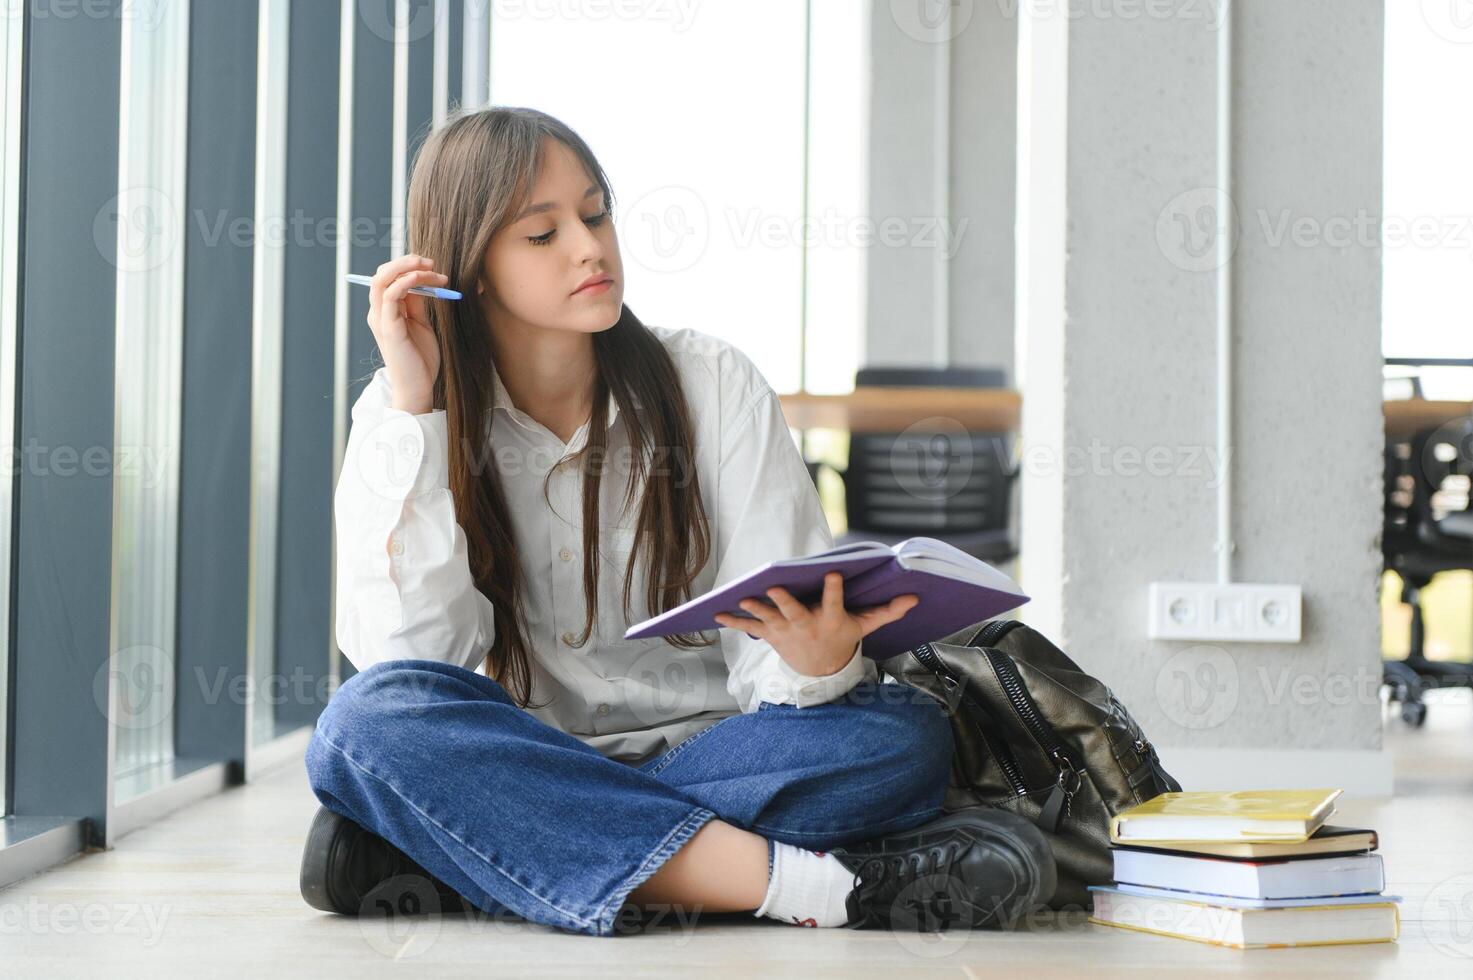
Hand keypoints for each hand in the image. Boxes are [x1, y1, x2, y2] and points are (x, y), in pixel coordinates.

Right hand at [367, 254, 447, 414]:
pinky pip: (390, 295)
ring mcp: (381, 319)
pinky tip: (422, 278)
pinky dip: (405, 282)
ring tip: (430, 268)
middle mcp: (378, 313)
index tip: (433, 266)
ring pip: (382, 279)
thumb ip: (417, 304)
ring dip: (407, 268)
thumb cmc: (420, 360)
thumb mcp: (421, 324)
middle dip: (405, 262)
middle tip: (430, 261)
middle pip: (382, 274)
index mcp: (385, 312)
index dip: (407, 266)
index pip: (388, 278)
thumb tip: (422, 282)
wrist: (418, 388)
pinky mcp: (388, 327)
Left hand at [712, 571, 919, 676]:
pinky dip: (733, 622)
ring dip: (754, 609)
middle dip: (783, 601)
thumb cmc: (842, 638)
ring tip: (741, 598)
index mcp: (831, 619)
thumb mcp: (865, 626)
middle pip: (794, 612)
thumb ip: (887, 611)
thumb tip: (914, 598)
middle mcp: (807, 625)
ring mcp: (786, 631)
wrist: (821, 670)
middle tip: (773, 588)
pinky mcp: (770, 635)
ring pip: (769, 618)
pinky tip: (716, 614)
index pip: (834, 601)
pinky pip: (749, 627)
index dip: (834, 589)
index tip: (833, 573)